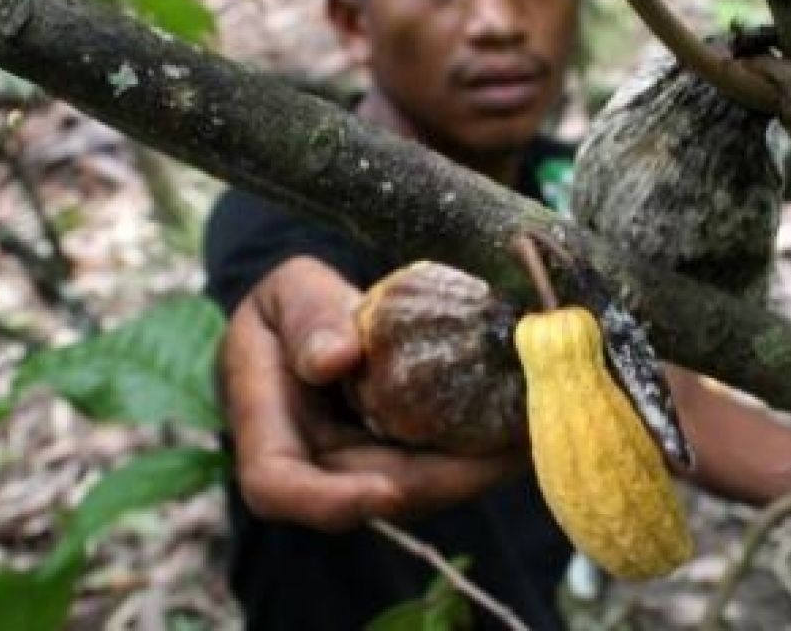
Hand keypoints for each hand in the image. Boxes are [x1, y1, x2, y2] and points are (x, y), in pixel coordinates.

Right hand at [220, 256, 525, 531]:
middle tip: (503, 456)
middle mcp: (311, 460)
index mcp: (264, 422)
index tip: (385, 492)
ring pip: (413, 488)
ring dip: (470, 473)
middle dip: (438, 484)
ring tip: (526, 439)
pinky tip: (520, 426)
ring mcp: (357, 465)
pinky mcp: (397, 456)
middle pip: (369, 496)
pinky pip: (434, 464)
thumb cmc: (293, 301)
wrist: (315, 317)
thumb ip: (308, 318)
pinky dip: (475, 452)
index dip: (328, 500)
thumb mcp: (292, 290)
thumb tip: (335, 359)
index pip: (276, 484)